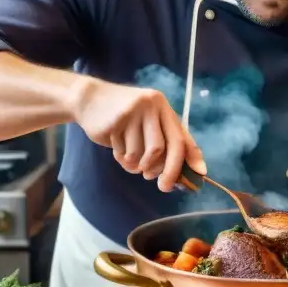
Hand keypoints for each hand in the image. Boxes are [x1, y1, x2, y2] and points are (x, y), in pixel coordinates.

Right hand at [70, 77, 206, 191]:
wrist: (89, 99)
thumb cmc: (123, 116)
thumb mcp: (147, 122)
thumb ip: (166, 141)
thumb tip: (189, 168)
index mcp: (162, 106)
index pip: (181, 136)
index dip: (191, 157)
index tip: (199, 175)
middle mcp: (151, 106)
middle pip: (164, 148)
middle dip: (167, 171)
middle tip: (163, 187)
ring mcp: (132, 113)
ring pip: (142, 155)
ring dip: (138, 166)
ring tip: (131, 160)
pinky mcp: (115, 122)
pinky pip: (125, 154)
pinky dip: (124, 160)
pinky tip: (119, 151)